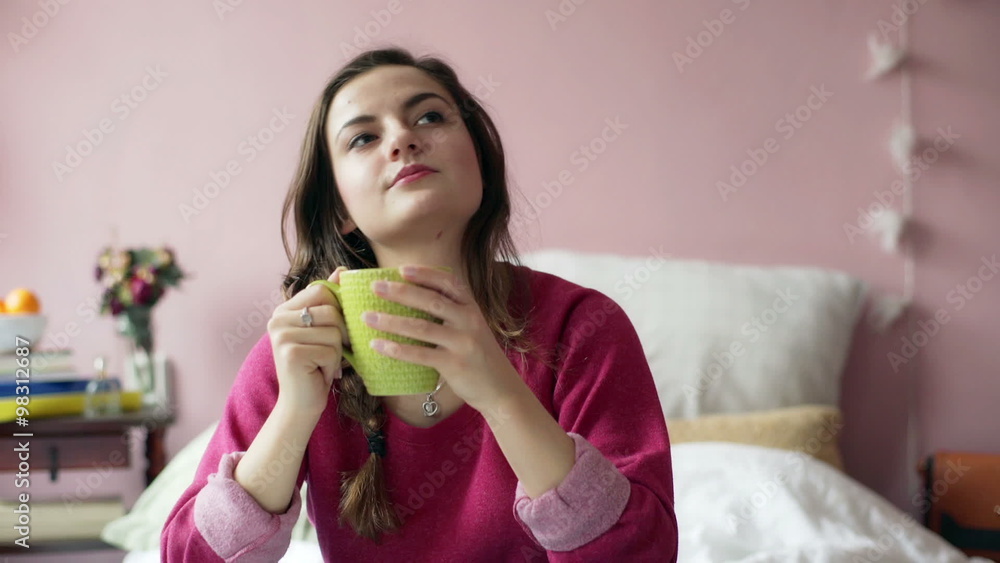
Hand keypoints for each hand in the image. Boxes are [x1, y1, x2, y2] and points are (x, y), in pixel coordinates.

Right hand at [267, 266, 349, 415]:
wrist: (301, 404)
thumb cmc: (316, 365)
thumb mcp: (324, 330)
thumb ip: (329, 301)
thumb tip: (342, 269)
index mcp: (284, 309)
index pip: (322, 290)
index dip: (338, 309)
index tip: (336, 330)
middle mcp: (277, 319)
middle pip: (331, 310)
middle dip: (340, 335)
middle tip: (331, 352)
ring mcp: (281, 335)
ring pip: (333, 331)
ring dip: (336, 353)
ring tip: (323, 363)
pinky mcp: (290, 353)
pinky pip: (330, 350)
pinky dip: (332, 366)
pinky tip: (319, 373)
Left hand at [360, 265, 526, 412]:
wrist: (500, 388)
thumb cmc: (478, 356)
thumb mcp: (472, 327)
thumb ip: (451, 313)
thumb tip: (412, 299)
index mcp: (472, 308)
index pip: (449, 283)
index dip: (425, 274)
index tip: (401, 269)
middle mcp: (469, 321)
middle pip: (431, 301)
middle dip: (400, 292)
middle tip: (375, 287)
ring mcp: (463, 342)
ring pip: (421, 327)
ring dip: (391, 321)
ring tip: (367, 317)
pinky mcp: (454, 364)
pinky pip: (421, 354)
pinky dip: (397, 349)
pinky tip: (378, 346)